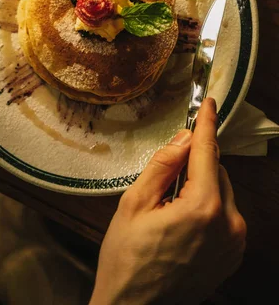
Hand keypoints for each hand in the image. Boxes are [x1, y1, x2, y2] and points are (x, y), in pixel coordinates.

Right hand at [90, 98, 245, 304]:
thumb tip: (184, 137)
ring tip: (169, 208)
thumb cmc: (127, 258)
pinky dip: (208, 206)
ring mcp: (234, 242)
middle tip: (164, 181)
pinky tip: (182, 223)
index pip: (208, 152)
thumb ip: (163, 164)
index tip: (209, 103)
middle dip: (195, 164)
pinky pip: (226, 214)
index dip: (207, 124)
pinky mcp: (233, 255)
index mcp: (202, 208)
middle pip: (216, 171)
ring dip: (201, 186)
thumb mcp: (135, 202)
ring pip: (222, 191)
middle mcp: (228, 224)